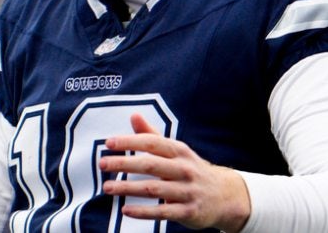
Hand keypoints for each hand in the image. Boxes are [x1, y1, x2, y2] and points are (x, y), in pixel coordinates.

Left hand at [99, 113, 250, 231]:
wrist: (225, 196)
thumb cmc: (190, 169)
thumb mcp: (176, 151)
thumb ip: (152, 135)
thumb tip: (133, 115)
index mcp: (179, 151)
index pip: (152, 143)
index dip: (130, 141)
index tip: (108, 143)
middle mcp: (184, 169)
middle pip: (150, 165)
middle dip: (124, 164)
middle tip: (102, 164)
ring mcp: (187, 191)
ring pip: (153, 189)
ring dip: (128, 189)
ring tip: (107, 188)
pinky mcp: (189, 212)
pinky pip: (162, 212)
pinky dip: (143, 211)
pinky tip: (125, 209)